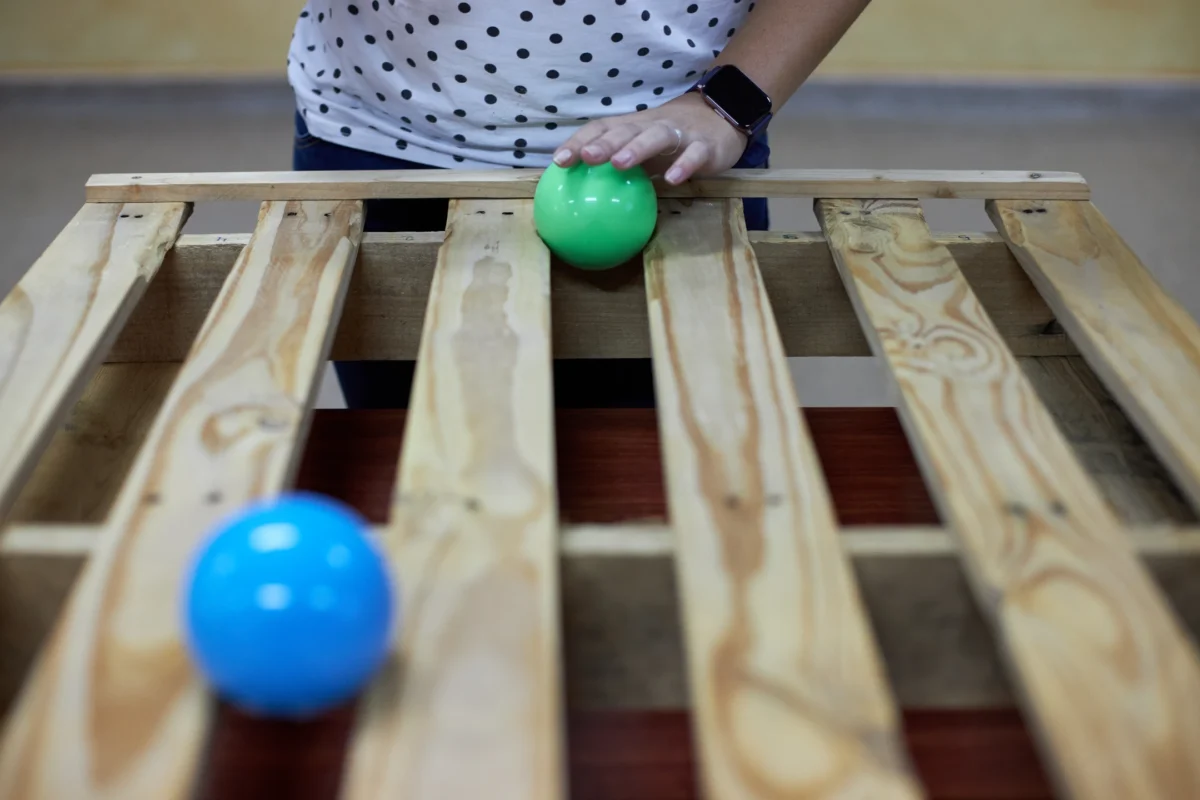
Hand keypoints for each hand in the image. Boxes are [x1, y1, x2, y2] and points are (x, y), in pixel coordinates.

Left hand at [552, 92, 748, 184]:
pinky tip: (671, 180)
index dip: (580, 141)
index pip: (602, 128)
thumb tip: (582, 197)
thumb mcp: (643, 149)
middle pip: (626, 129)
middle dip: (604, 143)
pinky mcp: (705, 146)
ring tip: (619, 164)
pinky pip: (694, 154)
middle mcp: (653, 125)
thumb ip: (619, 166)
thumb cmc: (672, 140)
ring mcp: (680, 134)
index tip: (559, 161)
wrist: (721, 117)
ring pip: (656, 136)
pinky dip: (683, 165)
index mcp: (634, 126)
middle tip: (586, 158)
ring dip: (637, 148)